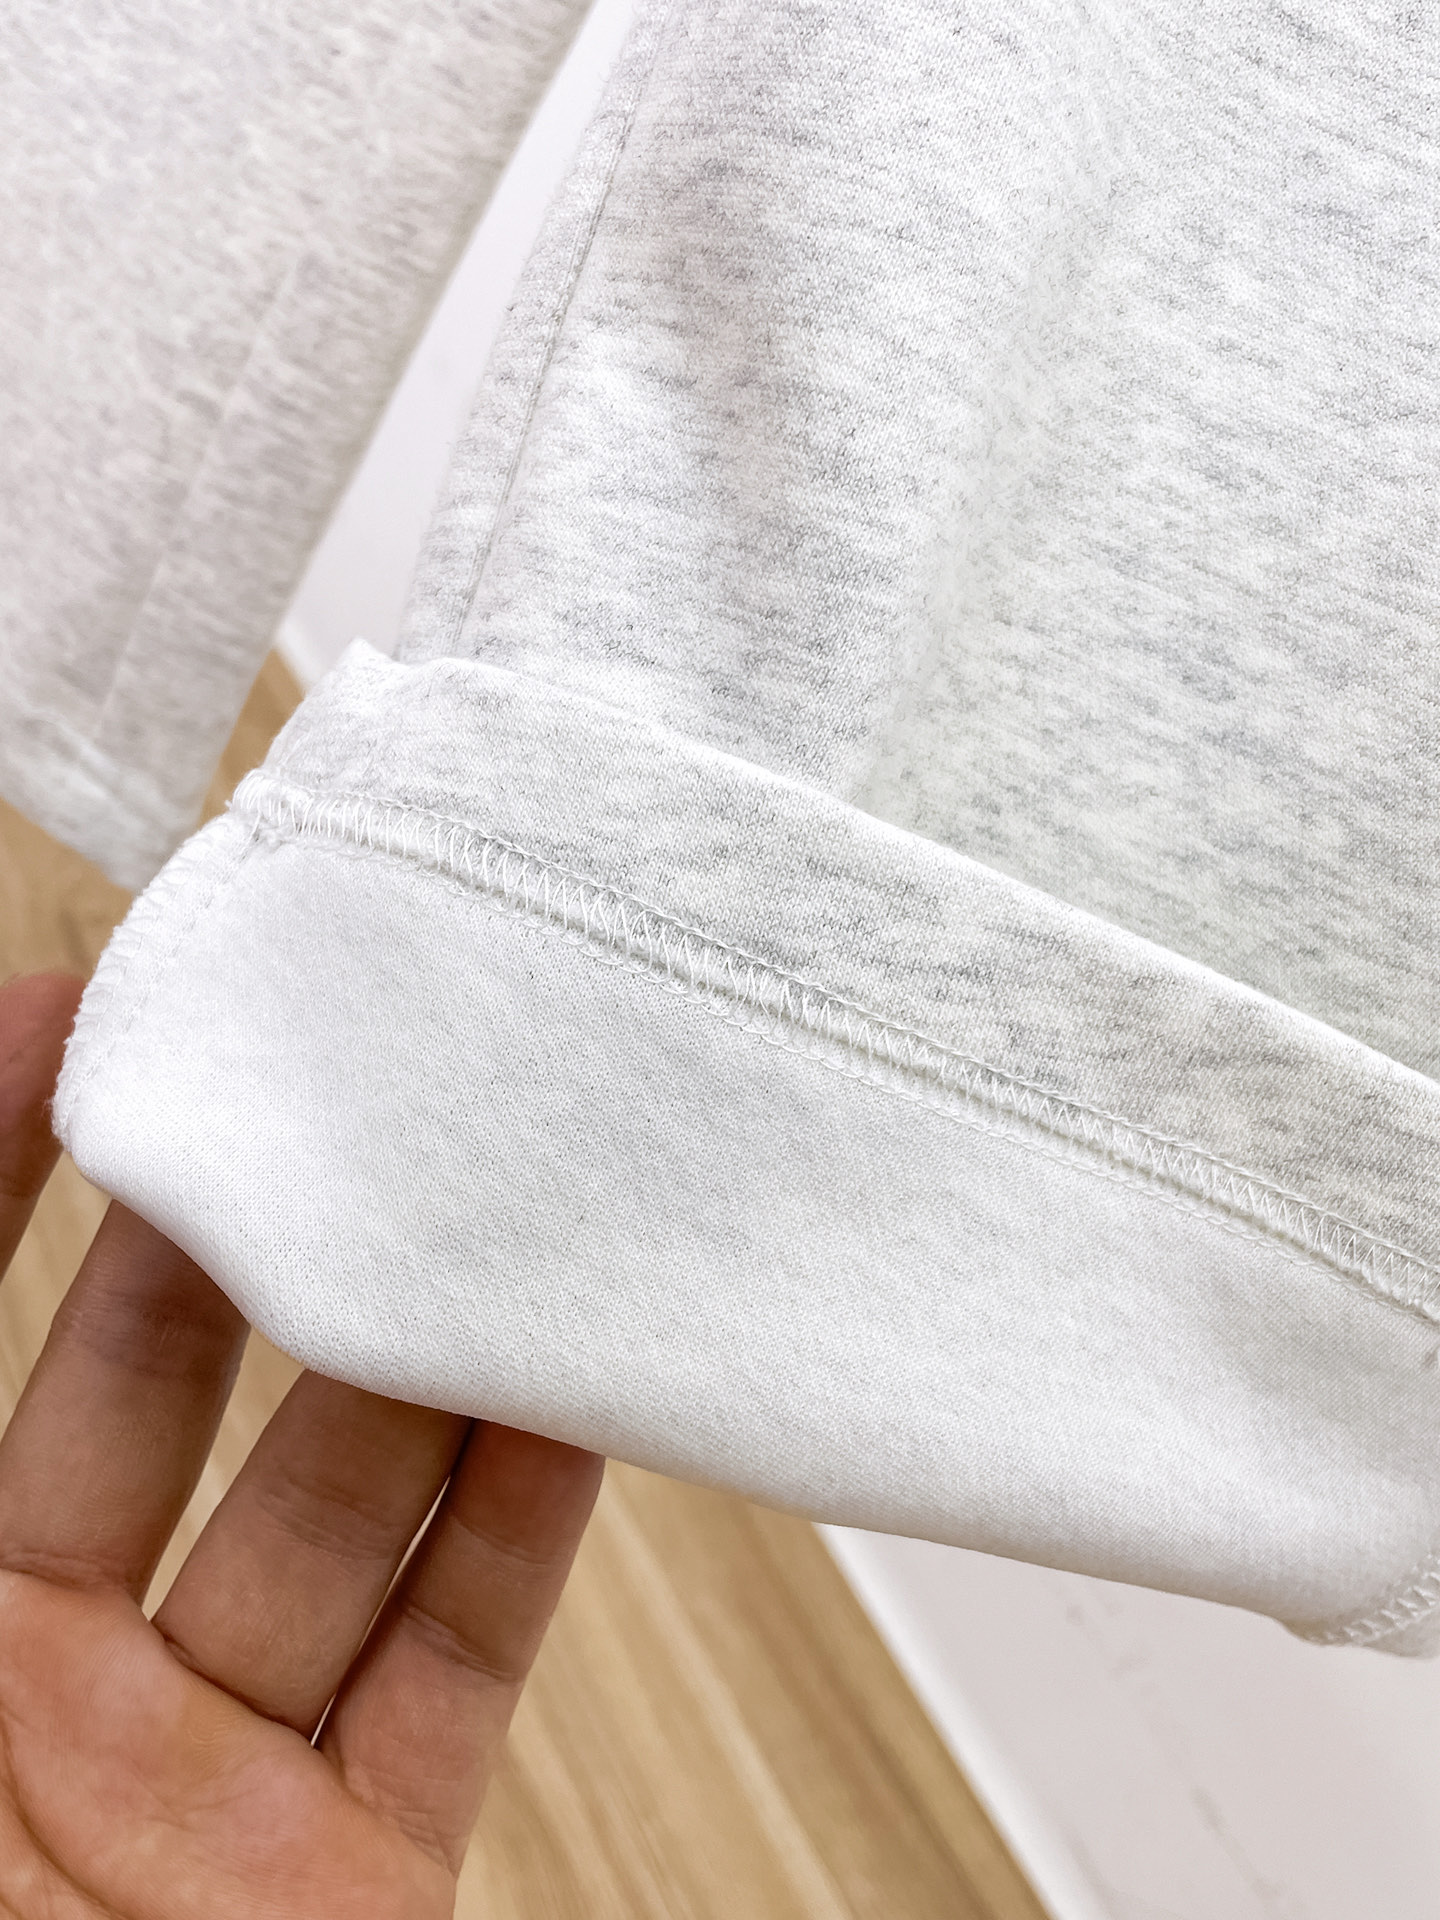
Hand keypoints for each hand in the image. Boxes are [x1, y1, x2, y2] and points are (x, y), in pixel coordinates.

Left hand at [0, 970, 602, 1917]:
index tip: (83, 998)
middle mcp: (26, 1672)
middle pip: (150, 1378)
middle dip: (234, 1218)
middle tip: (323, 1075)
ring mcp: (191, 1772)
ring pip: (329, 1501)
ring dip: (407, 1346)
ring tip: (472, 1193)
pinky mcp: (343, 1864)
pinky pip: (453, 1657)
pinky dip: (522, 1518)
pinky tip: (565, 1386)